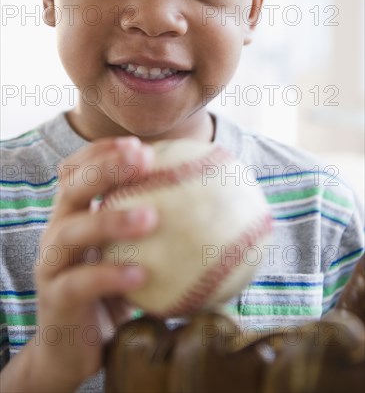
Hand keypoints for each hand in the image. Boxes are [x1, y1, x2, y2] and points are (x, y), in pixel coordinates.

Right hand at [29, 137, 156, 391]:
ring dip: (110, 220)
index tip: (139, 144)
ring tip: (149, 217)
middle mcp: (59, 231)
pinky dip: (109, 276)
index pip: (79, 170)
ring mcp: (52, 264)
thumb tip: (220, 208)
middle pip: (73, 187)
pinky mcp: (55, 298)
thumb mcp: (136, 254)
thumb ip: (162, 230)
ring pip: (72, 230)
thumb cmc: (116, 291)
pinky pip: (80, 283)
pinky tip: (140, 275)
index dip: (102, 151)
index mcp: (76, 214)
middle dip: (104, 167)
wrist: (79, 347)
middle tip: (141, 159)